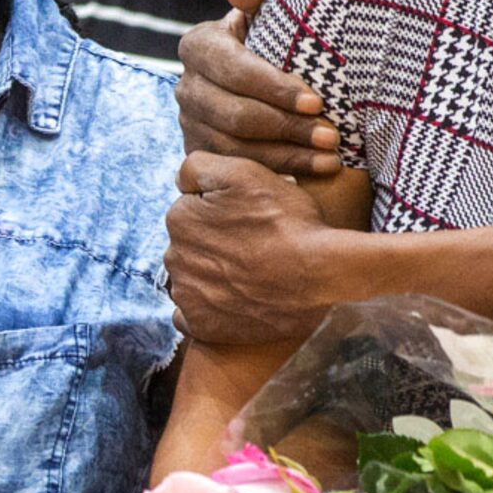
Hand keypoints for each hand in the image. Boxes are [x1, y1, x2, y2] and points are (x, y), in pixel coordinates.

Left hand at [165, 152, 334, 348]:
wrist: (319, 273)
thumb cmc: (286, 220)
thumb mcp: (244, 172)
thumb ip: (198, 166)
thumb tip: (180, 182)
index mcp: (179, 218)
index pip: (193, 210)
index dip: (222, 212)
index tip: (248, 218)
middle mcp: (173, 258)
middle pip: (191, 245)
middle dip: (215, 244)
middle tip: (254, 246)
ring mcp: (186, 295)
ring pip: (192, 278)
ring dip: (212, 276)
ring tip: (251, 273)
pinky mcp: (201, 326)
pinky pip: (193, 315)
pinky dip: (210, 309)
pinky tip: (236, 300)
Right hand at [175, 0, 342, 174]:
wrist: (284, 73)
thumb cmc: (287, 30)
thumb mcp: (278, 4)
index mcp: (198, 45)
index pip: (234, 70)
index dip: (274, 88)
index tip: (317, 101)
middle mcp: (185, 87)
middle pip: (233, 115)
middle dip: (287, 127)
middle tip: (331, 136)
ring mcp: (190, 124)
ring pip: (235, 148)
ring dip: (287, 155)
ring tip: (330, 157)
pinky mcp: (202, 154)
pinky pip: (237, 171)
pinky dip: (277, 173)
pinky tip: (313, 172)